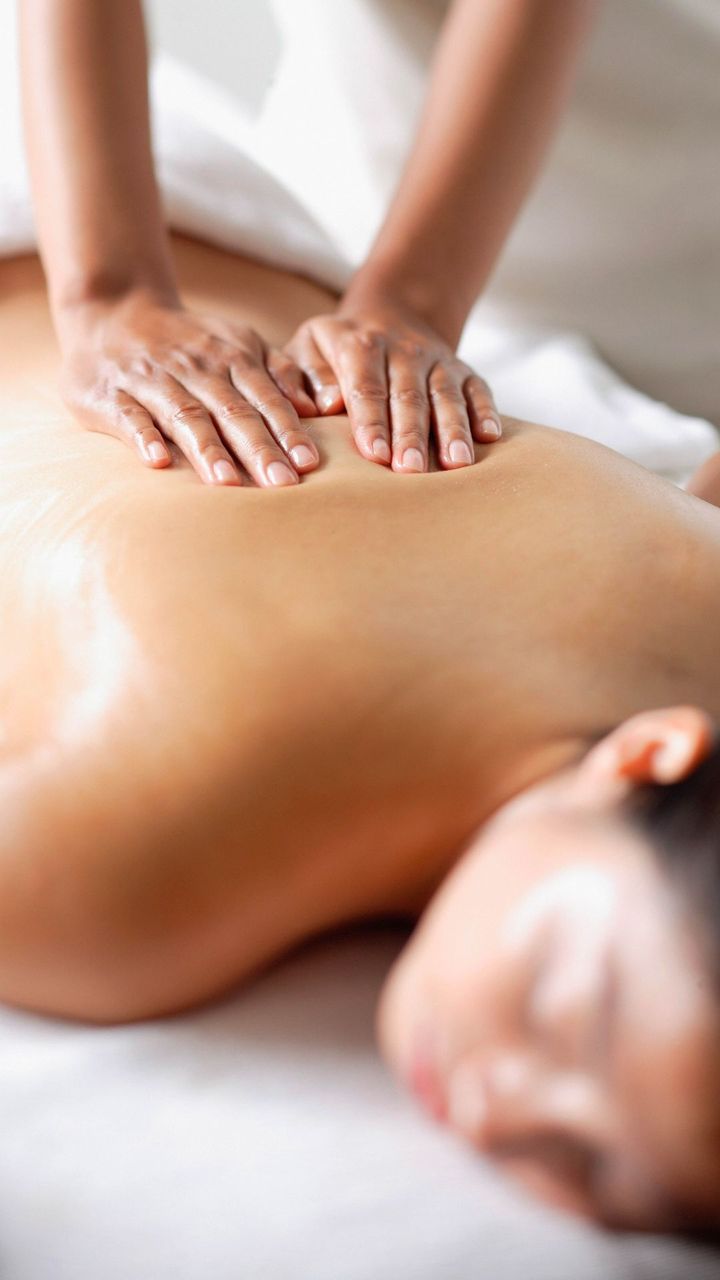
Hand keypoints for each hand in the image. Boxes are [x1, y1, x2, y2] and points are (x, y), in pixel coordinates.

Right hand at [59, 291, 319, 485]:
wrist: (110, 310)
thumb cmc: (187, 341)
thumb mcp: (236, 341)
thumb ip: (277, 370)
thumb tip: (312, 406)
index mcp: (230, 356)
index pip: (265, 398)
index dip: (287, 430)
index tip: (308, 463)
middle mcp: (195, 367)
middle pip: (232, 411)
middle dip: (258, 448)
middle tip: (281, 483)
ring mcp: (152, 380)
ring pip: (185, 416)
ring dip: (207, 449)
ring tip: (228, 483)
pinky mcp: (110, 394)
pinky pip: (129, 416)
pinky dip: (143, 437)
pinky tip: (158, 463)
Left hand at [285, 296, 501, 472]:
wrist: (389, 314)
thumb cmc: (337, 346)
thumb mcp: (309, 345)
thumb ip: (305, 374)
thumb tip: (322, 405)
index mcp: (361, 347)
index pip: (367, 387)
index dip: (371, 421)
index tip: (373, 453)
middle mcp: (404, 351)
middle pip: (409, 396)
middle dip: (412, 434)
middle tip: (410, 471)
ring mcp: (438, 360)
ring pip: (446, 396)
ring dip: (453, 430)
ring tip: (457, 464)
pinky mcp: (464, 371)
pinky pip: (479, 389)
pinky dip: (486, 411)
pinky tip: (490, 437)